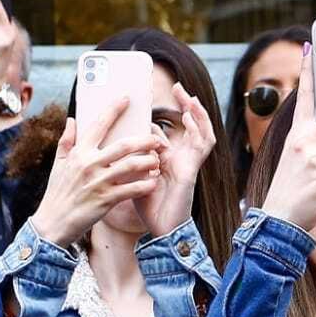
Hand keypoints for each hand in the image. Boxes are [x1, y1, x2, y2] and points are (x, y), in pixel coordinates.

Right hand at [29, 99, 164, 247]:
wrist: (54, 221)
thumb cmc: (58, 191)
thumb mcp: (59, 164)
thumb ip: (67, 140)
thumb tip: (72, 119)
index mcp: (79, 152)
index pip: (98, 125)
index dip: (113, 110)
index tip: (126, 99)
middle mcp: (89, 164)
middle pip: (124, 146)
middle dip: (145, 141)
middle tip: (157, 140)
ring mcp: (99, 181)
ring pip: (132, 166)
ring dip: (149, 162)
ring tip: (157, 161)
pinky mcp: (106, 199)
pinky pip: (132, 189)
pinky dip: (145, 185)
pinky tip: (153, 182)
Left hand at [136, 82, 215, 238]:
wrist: (161, 228)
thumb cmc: (147, 206)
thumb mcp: (132, 175)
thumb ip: (126, 158)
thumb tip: (113, 141)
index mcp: (165, 160)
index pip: (163, 134)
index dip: (158, 118)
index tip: (148, 103)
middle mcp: (180, 159)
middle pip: (190, 128)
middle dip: (187, 107)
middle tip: (180, 88)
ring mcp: (189, 164)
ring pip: (202, 133)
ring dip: (199, 114)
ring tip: (190, 97)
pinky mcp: (192, 170)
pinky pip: (201, 146)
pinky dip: (200, 129)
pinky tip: (193, 116)